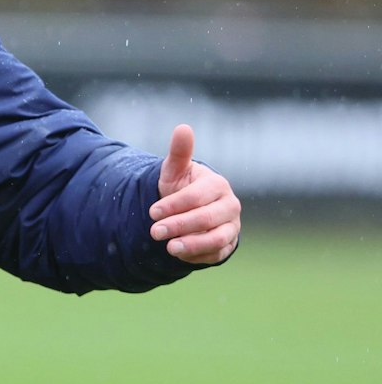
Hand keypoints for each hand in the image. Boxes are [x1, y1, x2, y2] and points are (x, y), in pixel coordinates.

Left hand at [149, 124, 240, 263]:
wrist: (189, 210)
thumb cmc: (181, 187)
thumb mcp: (175, 171)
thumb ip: (179, 153)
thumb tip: (182, 128)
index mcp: (217, 185)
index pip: (196, 197)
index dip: (173, 205)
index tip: (151, 212)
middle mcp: (229, 206)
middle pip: (207, 218)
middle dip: (179, 225)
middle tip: (153, 232)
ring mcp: (231, 226)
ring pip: (216, 238)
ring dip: (192, 244)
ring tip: (169, 248)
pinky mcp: (227, 245)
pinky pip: (216, 253)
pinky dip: (198, 255)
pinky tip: (178, 254)